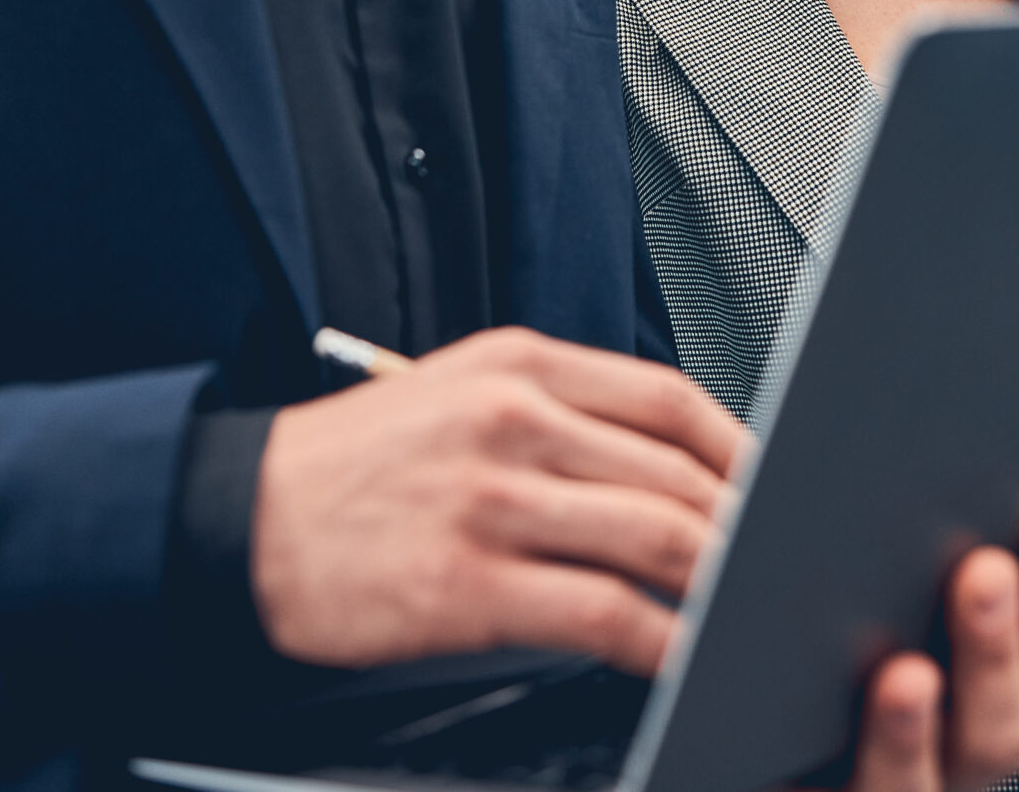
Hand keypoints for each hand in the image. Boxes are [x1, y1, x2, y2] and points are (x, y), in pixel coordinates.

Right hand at [249, 327, 745, 671]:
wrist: (239, 517)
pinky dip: (662, 639)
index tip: (774, 482)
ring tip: (749, 604)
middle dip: (745, 522)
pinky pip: (603, 613)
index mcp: (518, 365)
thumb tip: (659, 460)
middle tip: (779, 557)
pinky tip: (685, 653)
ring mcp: (493, 500)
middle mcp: (513, 419)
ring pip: (656, 536)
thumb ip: (557, 412)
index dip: (739, 446)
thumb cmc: (353, 466)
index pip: (668, 397)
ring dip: (720, 579)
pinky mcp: (469, 583)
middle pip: (676, 471)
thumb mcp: (456, 394)